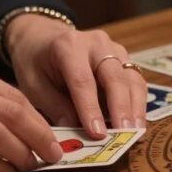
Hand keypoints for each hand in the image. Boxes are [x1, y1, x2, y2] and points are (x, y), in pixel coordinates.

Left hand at [5, 15, 147, 137]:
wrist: (43, 37)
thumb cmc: (35, 62)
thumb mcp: (33, 85)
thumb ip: (54, 107)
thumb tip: (76, 132)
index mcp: (68, 46)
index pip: (83, 81)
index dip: (91, 109)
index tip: (97, 134)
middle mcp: (96, 43)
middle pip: (114, 77)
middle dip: (121, 108)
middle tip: (125, 133)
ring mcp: (114, 49)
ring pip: (131, 79)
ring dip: (135, 107)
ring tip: (136, 131)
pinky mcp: (124, 58)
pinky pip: (135, 81)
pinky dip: (138, 103)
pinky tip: (137, 123)